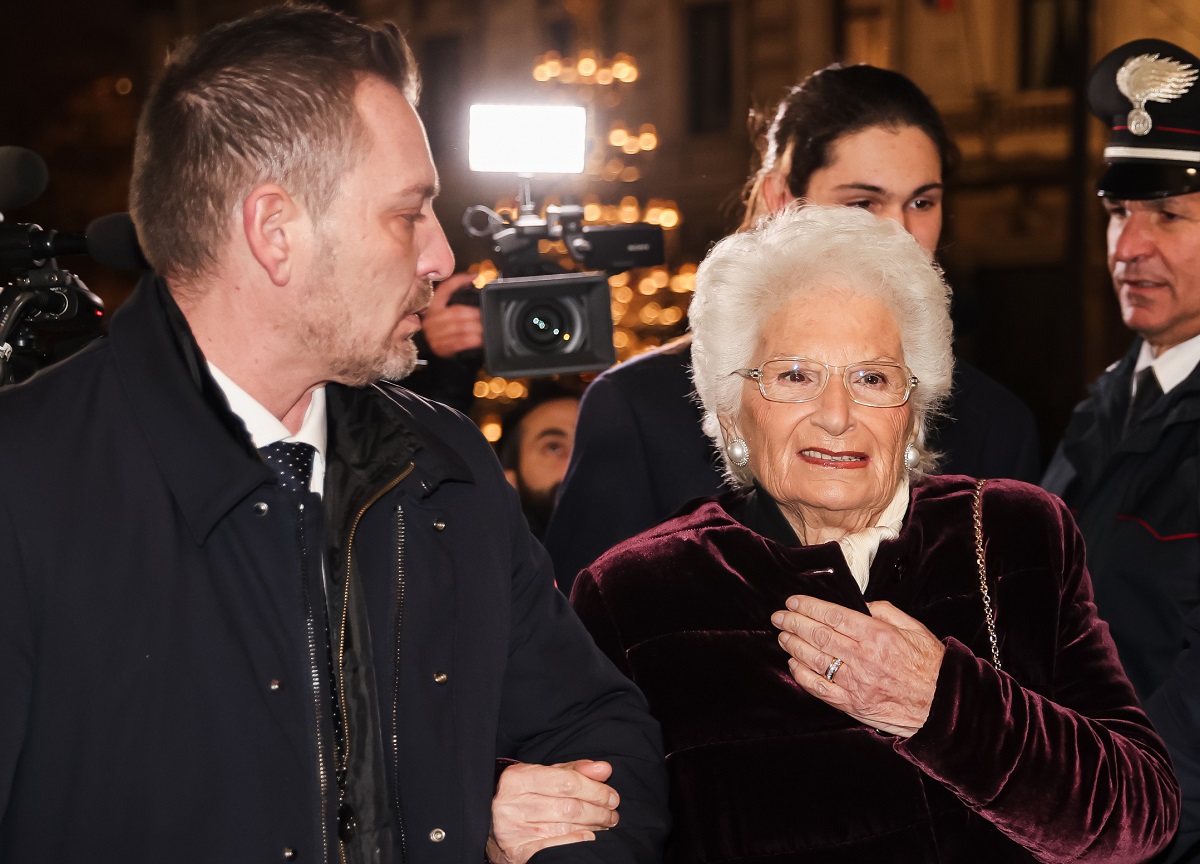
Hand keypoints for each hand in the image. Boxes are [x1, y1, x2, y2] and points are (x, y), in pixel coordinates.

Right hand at [422, 273, 483, 357]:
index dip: (459, 281)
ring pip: (459, 327)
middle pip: (456, 311)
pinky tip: (479, 339)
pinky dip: (471, 340)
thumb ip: (457, 305)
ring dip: (476, 328)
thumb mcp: (447, 317)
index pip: (444, 289)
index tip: (474, 276)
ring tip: (486, 327)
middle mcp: (430, 320)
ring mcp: (433, 335)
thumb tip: (476, 288)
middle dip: (475, 313)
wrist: (438, 361)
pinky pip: (459, 341)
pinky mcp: (440, 348)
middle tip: (487, 314)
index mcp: (432, 307)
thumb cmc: (447, 335)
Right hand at [487, 760, 618, 863]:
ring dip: (592, 826)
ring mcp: (512, 830)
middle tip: (612, 813)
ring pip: (564, 827)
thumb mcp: (544, 777)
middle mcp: (511, 803)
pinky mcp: (517, 851)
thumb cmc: (523, 797)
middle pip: (568, 806)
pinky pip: (552, 847)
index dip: (594, 789)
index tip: (612, 796)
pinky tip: (588, 838)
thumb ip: (574, 771)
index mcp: (517, 778)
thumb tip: (604, 769)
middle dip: (597, 810)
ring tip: (605, 825)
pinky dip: (575, 842)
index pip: (566, 782)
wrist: (490, 824)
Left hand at [770, 596, 944, 736]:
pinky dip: (802, 675)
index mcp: (877, 636)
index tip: (793, 601)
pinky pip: (819, 689)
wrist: (942, 705)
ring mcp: (855, 684)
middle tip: (779, 616)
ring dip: (793, 646)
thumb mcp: (912, 627)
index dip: (809, 607)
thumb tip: (858, 604)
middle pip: (818, 636)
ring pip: (814, 660)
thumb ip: (883, 611)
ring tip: (782, 635)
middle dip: (794, 623)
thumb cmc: (929, 665)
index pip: (833, 616)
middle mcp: (863, 659)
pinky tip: (794, 664)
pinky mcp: (852, 705)